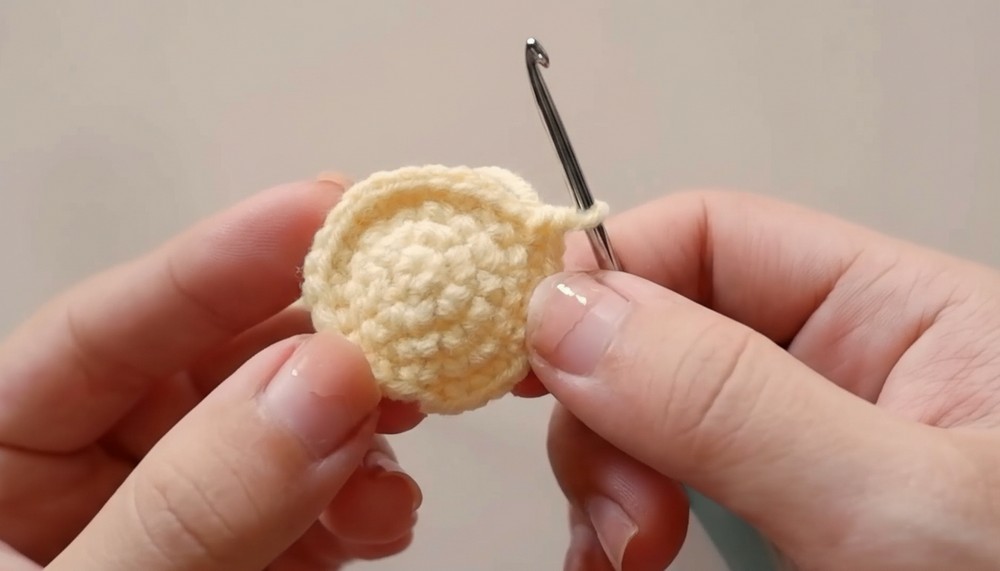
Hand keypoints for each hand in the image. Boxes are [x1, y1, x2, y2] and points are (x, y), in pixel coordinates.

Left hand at [0, 179, 424, 570]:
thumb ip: (190, 501)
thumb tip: (323, 384)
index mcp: (5, 462)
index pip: (107, 330)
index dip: (216, 262)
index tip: (321, 209)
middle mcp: (98, 478)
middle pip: (218, 370)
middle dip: (316, 344)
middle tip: (400, 314)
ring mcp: (184, 525)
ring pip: (282, 438)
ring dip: (357, 429)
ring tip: (404, 421)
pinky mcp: (251, 565)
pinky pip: (312, 516)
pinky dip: (361, 506)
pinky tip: (385, 511)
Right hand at [523, 190, 999, 569]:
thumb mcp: (893, 510)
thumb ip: (731, 402)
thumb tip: (567, 316)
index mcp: (902, 315)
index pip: (712, 238)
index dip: (609, 273)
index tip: (533, 353)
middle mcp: (845, 370)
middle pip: (663, 331)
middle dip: (610, 410)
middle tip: (624, 518)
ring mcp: (801, 449)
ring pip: (648, 414)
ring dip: (607, 476)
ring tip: (626, 556)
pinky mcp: (774, 518)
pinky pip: (664, 485)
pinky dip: (621, 520)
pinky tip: (624, 560)